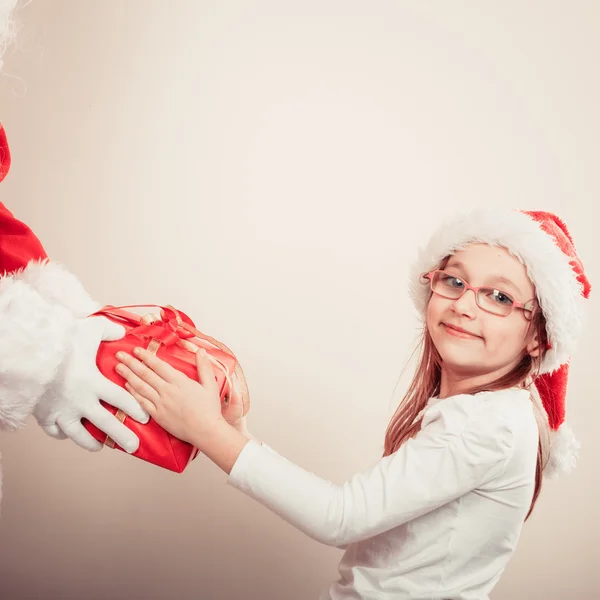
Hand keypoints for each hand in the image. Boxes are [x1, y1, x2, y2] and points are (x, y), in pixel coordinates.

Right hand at [34, 316, 149, 452]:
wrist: (26, 354)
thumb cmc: (59, 341)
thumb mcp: (89, 329)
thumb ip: (109, 331)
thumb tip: (122, 333)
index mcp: (93, 382)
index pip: (121, 399)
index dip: (135, 409)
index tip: (145, 418)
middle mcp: (80, 400)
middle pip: (105, 423)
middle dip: (122, 436)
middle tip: (133, 446)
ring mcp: (61, 410)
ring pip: (79, 435)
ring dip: (91, 442)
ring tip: (100, 447)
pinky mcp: (43, 415)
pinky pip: (55, 431)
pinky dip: (63, 434)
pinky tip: (69, 434)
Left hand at [114, 346, 227, 444]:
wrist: (205, 431)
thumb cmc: (209, 409)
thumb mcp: (210, 385)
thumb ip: (204, 367)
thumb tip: (201, 351)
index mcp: (180, 382)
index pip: (159, 366)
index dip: (146, 356)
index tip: (136, 350)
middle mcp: (167, 391)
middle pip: (146, 374)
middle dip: (131, 363)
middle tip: (120, 354)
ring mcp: (160, 403)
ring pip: (141, 387)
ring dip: (128, 376)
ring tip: (118, 367)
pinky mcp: (157, 415)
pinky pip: (142, 402)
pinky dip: (133, 393)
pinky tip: (126, 386)